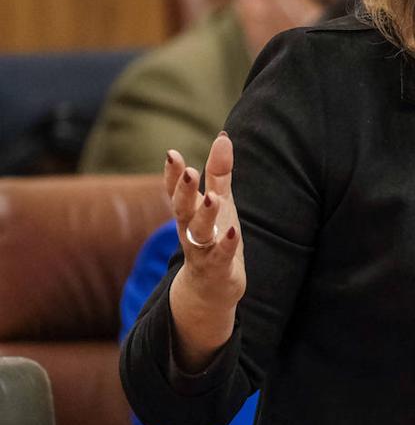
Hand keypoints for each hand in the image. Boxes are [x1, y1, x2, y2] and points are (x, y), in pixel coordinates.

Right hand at [166, 133, 246, 371]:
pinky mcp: (218, 268)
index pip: (176, 191)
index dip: (172, 174)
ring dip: (204, 216)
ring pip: (198, 233)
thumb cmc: (215, 237)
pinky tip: (233, 233)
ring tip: (212, 198)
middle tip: (189, 172)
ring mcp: (203, 251)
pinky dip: (226, 246)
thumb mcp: (219, 202)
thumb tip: (223, 137)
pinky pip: (220, 257)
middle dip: (183, 192)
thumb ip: (219, 172)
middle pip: (182, 210)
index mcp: (190, 213)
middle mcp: (191, 230)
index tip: (171, 154)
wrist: (211, 288)